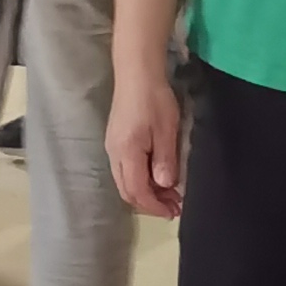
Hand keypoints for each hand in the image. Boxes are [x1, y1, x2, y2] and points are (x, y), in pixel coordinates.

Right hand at [107, 70, 183, 218]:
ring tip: (168, 194)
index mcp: (127, 153)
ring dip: (145, 192)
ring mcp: (112, 148)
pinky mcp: (115, 141)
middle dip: (150, 203)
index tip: (173, 212)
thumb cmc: (154, 100)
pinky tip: (155, 175)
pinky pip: (125, 170)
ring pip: (125, 182)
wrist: (136, 73)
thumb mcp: (166, 130)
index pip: (137, 191)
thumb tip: (165, 185)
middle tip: (174, 206)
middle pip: (127, 191)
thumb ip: (165, 160)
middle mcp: (114, 154)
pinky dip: (140, 180)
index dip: (154, 206)